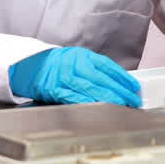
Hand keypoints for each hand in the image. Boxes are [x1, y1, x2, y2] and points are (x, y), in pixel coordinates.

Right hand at [8, 47, 141, 106]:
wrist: (30, 66)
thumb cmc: (57, 65)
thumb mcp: (76, 60)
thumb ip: (94, 69)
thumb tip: (118, 83)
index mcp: (82, 55)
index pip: (107, 66)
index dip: (122, 77)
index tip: (134, 86)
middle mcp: (73, 64)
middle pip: (102, 79)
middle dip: (120, 91)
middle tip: (133, 100)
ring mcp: (64, 77)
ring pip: (91, 89)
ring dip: (109, 99)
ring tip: (123, 105)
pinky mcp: (55, 90)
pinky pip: (76, 98)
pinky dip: (90, 103)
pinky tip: (101, 108)